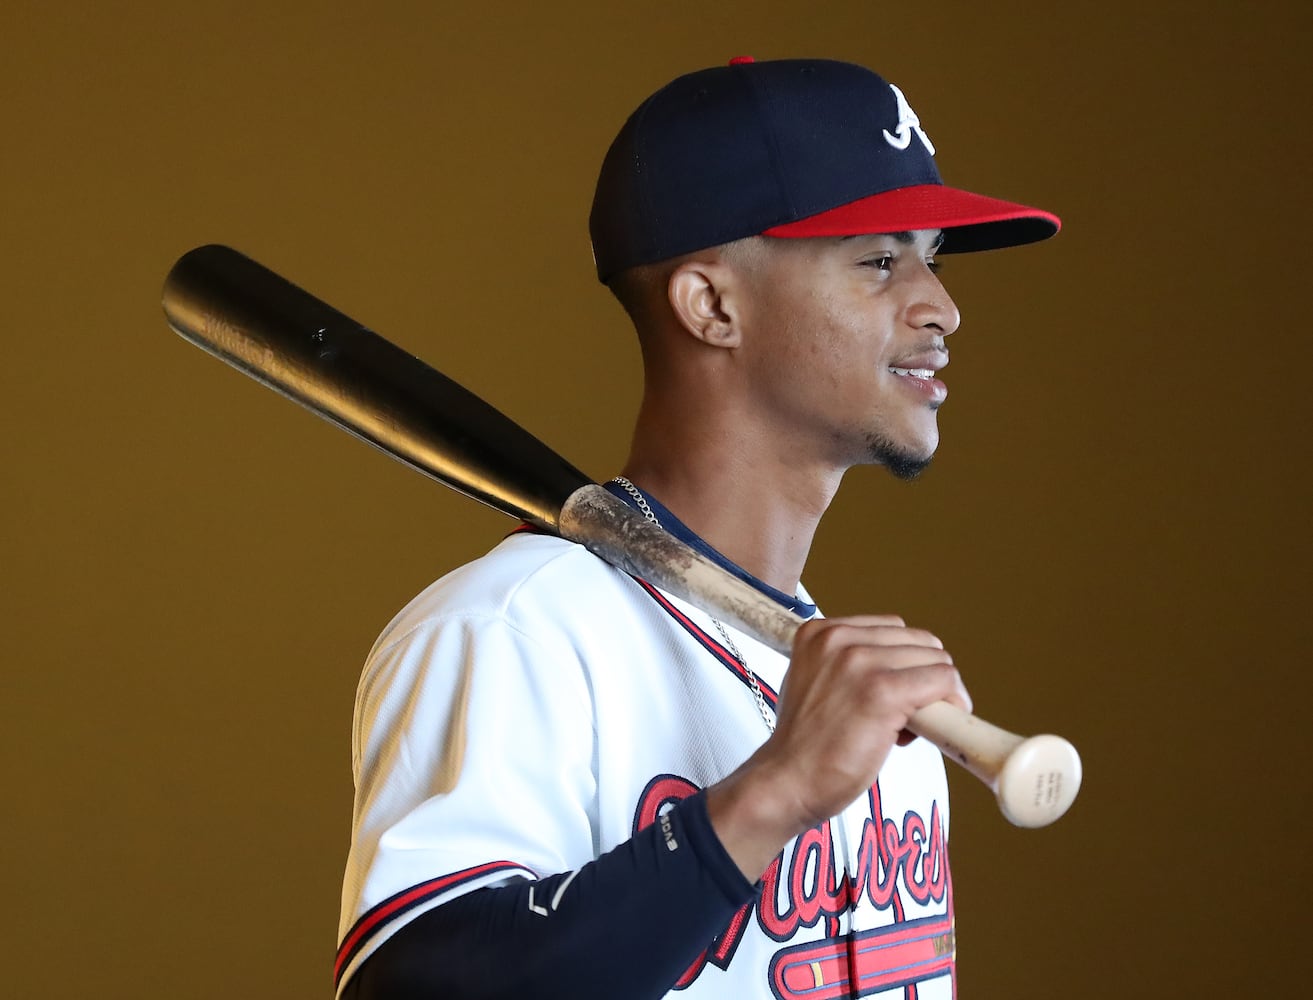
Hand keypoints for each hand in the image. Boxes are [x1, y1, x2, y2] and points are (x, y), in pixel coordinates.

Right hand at [706, 615, 970, 880]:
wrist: (787, 782)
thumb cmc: (805, 745)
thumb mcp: (816, 681)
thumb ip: (850, 664)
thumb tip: (905, 669)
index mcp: (820, 631)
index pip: (891, 629)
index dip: (903, 664)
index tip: (895, 695)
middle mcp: (839, 638)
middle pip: (918, 641)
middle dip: (924, 676)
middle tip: (906, 715)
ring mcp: (860, 663)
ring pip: (935, 660)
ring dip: (936, 694)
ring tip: (907, 727)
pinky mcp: (882, 690)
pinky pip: (942, 681)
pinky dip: (950, 703)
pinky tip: (930, 728)